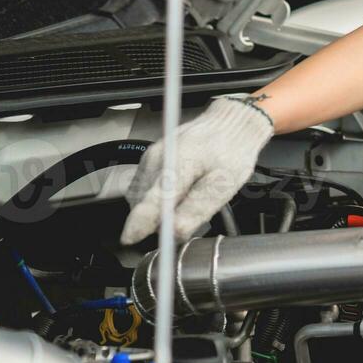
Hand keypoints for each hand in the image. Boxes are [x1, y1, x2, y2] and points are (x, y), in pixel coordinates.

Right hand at [120, 96, 273, 244]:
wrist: (230, 124)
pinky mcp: (149, 159)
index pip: (151, 200)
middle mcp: (158, 158)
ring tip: (185, 199)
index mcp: (178, 163)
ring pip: (140, 196)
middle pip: (143, 202)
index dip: (140, 223)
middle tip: (185, 218)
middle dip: (157, 219)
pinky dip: (155, 197)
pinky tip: (176, 191)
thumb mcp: (224, 184)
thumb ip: (197, 208)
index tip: (130, 238)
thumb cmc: (231, 150)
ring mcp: (151, 156)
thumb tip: (174, 231)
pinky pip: (143, 187)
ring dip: (155, 208)